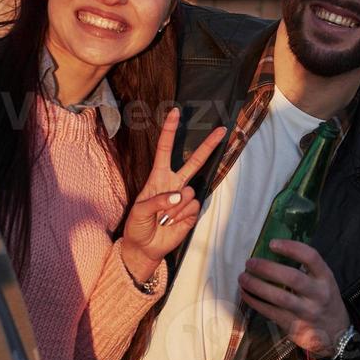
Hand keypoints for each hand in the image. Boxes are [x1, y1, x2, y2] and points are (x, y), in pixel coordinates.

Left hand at [120, 108, 225, 282]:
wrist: (145, 247)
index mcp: (158, 177)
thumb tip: (180, 195)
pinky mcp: (192, 212)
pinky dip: (180, 216)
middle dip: (208, 145)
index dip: (170, 131)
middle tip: (222, 130)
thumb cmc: (137, 225)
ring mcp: (185, 198)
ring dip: (174, 208)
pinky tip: (172, 223)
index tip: (175, 112)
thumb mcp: (139, 211)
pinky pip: (192, 207)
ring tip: (163, 218)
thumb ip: (158, 200)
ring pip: (189, 192)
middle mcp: (175, 183)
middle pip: (194, 161)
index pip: (165, 149)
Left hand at [237, 240, 350, 358]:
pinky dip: (255, 302)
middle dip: (267, 268)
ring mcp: (307, 312)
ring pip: (279, 297)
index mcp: (326, 278)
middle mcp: (318, 294)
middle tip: (250, 262)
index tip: (272, 243)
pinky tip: (245, 294)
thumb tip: (271, 253)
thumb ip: (305, 269)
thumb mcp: (323, 281)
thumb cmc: (324, 300)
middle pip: (292, 278)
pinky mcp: (295, 326)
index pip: (311, 257)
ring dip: (256, 286)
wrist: (336, 333)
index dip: (291, 248)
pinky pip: (271, 312)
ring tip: (243, 277)